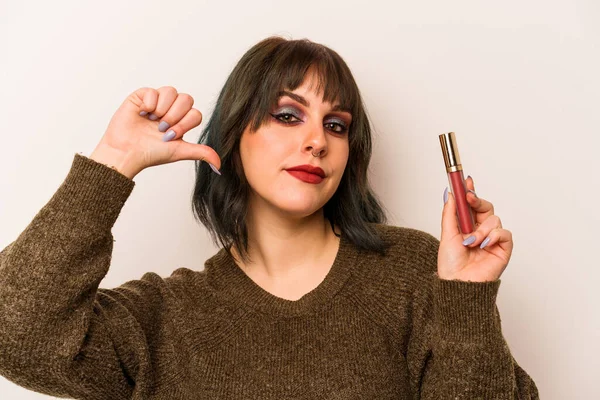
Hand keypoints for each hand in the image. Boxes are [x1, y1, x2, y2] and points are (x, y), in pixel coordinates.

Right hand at [90, 86, 221, 178]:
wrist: (126, 153)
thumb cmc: (151, 153)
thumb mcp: (180, 152)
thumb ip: (201, 152)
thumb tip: (219, 164)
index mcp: (181, 121)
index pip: (195, 113)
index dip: (184, 123)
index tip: (170, 136)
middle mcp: (171, 110)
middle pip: (186, 99)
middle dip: (175, 115)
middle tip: (162, 128)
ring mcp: (156, 102)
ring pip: (171, 91)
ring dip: (163, 109)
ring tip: (152, 121)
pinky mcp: (141, 97)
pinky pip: (152, 90)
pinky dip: (149, 103)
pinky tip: (142, 114)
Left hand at [438, 176, 512, 281]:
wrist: (458, 284)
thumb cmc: (451, 264)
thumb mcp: (447, 234)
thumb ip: (450, 213)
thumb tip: (449, 193)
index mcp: (467, 227)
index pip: (471, 205)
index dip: (470, 191)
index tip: (465, 180)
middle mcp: (480, 231)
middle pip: (486, 207)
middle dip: (477, 200)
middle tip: (469, 197)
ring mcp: (492, 239)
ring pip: (494, 219)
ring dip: (481, 229)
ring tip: (471, 243)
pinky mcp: (503, 249)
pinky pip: (504, 233)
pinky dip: (494, 236)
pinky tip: (484, 244)